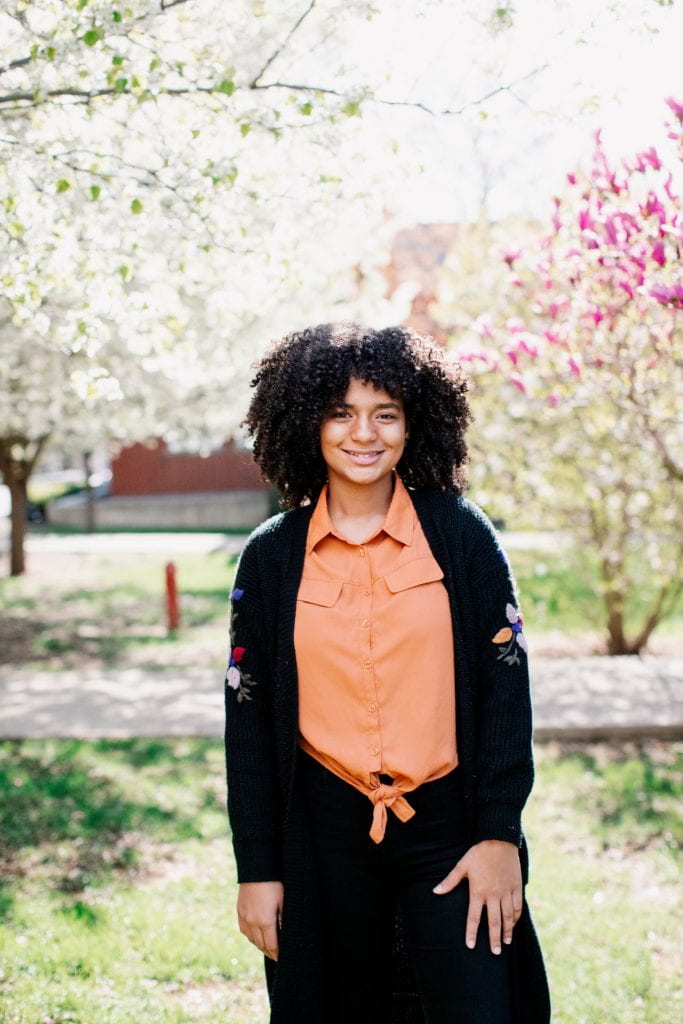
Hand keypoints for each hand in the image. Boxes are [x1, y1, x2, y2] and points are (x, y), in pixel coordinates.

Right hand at [236, 881, 283, 959]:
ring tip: (269, 949)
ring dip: (260, 946)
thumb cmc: (274, 883)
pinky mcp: (239, 912)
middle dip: (270, 953)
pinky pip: (245, 931)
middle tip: (277, 957)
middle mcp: (252, 922)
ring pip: (252, 940)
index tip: (282, 959)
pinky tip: (257, 937)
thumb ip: (283, 921)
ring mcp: (244, 917)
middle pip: (261, 945)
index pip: (271, 945)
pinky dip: (252, 937)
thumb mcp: (283, 901)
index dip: (277, 954)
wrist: (255, 869)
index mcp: (265, 921)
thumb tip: (285, 936)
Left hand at [432, 840, 522, 954]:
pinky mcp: (516, 887)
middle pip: (494, 922)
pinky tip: (515, 923)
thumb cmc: (478, 853)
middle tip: (495, 952)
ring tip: (506, 942)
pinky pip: (518, 906)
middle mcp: (493, 895)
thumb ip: (450, 881)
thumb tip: (435, 891)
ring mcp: (506, 892)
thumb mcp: (462, 866)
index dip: (471, 932)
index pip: (473, 917)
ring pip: (508, 916)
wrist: (499, 840)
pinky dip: (516, 917)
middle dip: (494, 939)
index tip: (470, 945)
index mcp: (478, 891)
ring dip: (507, 931)